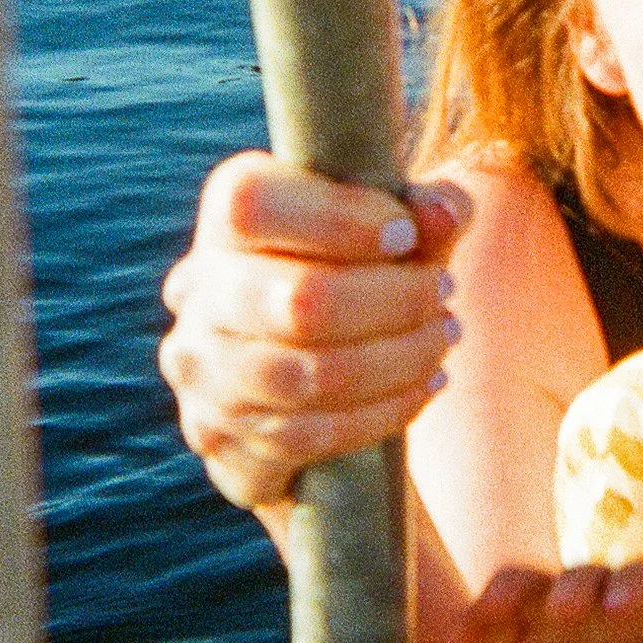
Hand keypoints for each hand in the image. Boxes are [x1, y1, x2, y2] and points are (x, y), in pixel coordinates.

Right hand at [158, 153, 468, 512]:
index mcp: (228, 218)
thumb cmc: (356, 270)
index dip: (339, 220)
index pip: (254, 206)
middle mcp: (199, 292)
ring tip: (442, 340)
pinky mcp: (219, 436)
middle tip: (443, 294)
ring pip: (309, 378)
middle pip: (299, 302)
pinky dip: (382, 412)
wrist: (297, 362)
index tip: (404, 235)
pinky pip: (309, 436)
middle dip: (396, 301)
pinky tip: (423, 387)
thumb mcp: (392, 229)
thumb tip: (444, 214)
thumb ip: (423, 210)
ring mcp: (201, 371)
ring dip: (399, 360)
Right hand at [470, 560, 642, 642]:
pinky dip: (475, 625)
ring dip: (509, 592)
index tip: (618, 607)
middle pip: (584, 579)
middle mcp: (600, 602)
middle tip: (563, 611)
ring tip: (493, 610)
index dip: (634, 588)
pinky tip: (465, 639)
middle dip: (573, 589)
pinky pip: (489, 627)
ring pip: (527, 586)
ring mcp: (551, 620)